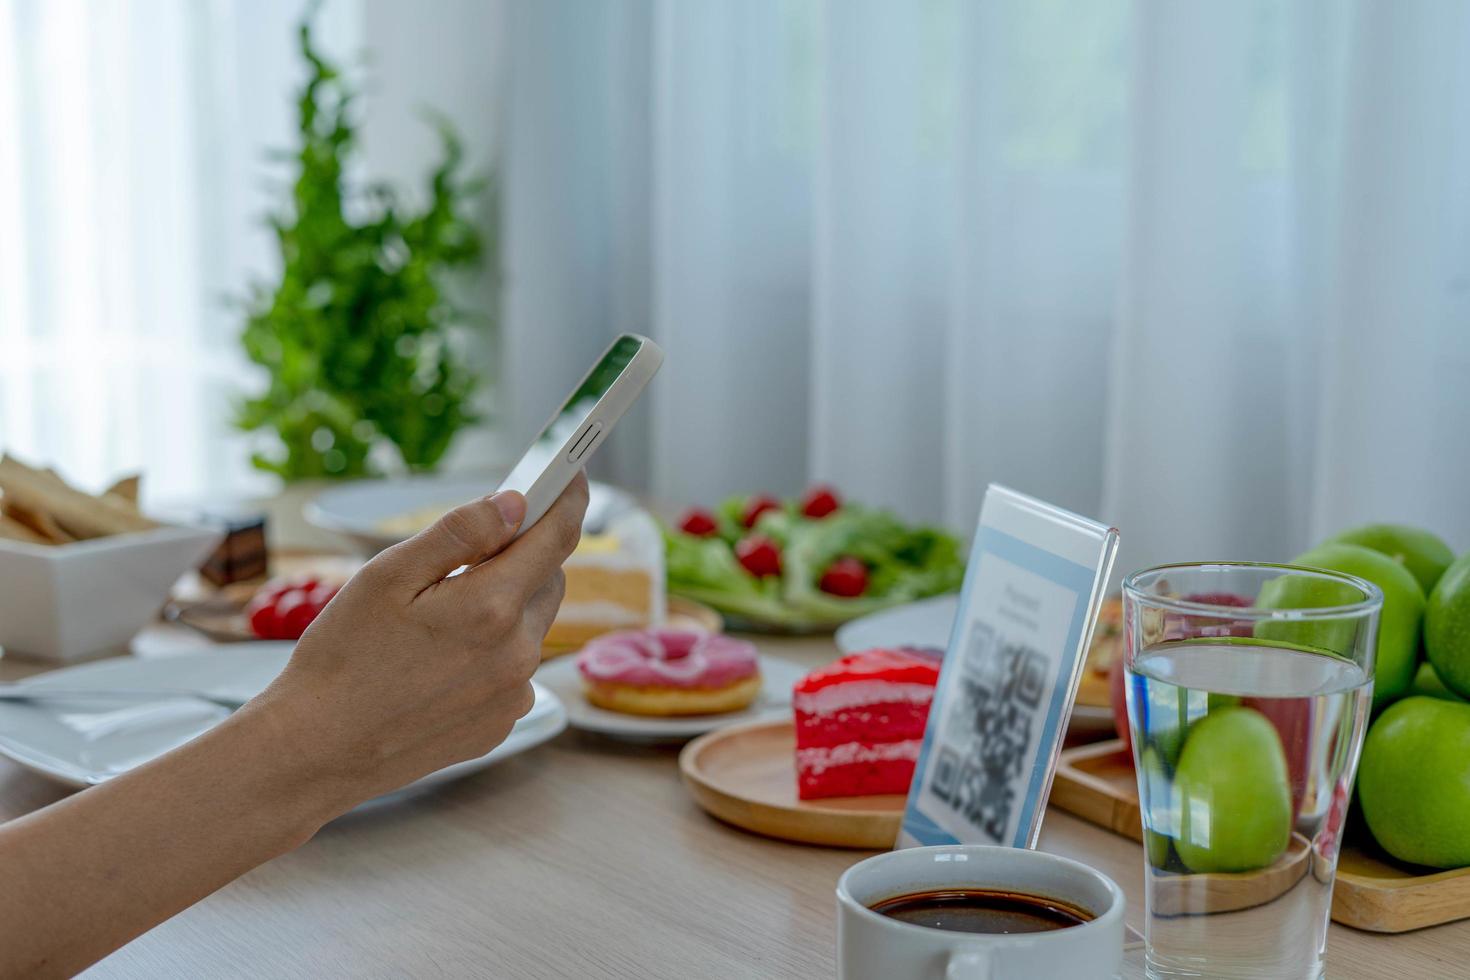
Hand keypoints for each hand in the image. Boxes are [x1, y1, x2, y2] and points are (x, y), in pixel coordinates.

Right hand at [249, 473, 588, 809]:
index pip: (556, 538)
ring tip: (440, 618)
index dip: (568, 499)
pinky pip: (514, 670)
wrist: (317, 751)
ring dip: (506, 608)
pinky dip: (493, 654)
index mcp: (491, 608)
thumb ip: (460, 533)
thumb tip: (513, 503)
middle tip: (474, 553)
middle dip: (522, 557)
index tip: (573, 475)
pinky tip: (440, 663)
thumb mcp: (388, 576)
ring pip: (531, 627)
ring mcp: (513, 694)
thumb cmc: (342, 658)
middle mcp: (517, 655)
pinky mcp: (501, 723)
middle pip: (547, 581)